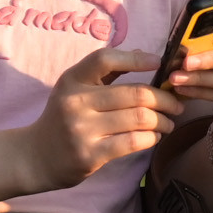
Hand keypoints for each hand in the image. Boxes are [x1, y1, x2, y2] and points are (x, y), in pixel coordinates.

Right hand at [28, 48, 183, 190]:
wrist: (35, 157)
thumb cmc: (65, 117)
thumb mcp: (76, 88)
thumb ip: (107, 71)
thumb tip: (146, 55)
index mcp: (72, 80)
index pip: (105, 59)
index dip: (136, 59)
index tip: (158, 62)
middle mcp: (75, 102)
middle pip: (135, 94)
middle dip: (165, 99)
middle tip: (176, 104)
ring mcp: (82, 130)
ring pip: (140, 119)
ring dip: (163, 120)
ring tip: (168, 122)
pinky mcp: (90, 155)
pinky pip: (133, 142)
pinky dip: (151, 138)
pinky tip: (154, 137)